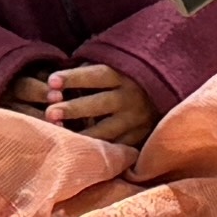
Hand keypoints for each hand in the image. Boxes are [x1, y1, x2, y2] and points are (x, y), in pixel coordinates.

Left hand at [37, 61, 154, 145]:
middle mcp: (130, 98)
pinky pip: (116, 147)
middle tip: (50, 112)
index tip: (52, 81)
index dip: (74, 77)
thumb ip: (89, 72)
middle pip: (99, 104)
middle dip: (73, 108)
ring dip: (82, 134)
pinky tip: (78, 151)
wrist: (166, 90)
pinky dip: (98, 150)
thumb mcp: (114, 66)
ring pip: (106, 130)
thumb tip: (56, 83)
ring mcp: (136, 121)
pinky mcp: (139, 138)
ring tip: (60, 136)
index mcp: (123, 75)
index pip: (95, 76)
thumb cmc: (127, 76)